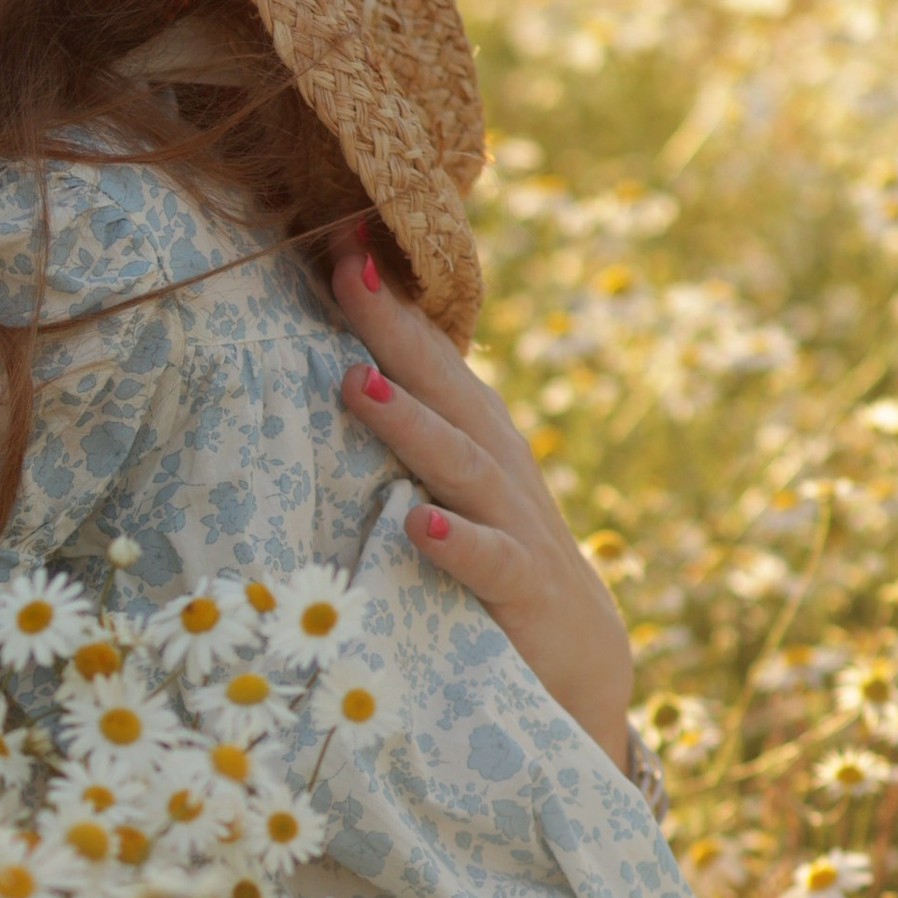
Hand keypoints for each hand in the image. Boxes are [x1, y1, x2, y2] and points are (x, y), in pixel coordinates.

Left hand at [329, 235, 634, 773]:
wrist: (581, 664)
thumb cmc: (491, 564)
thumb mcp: (447, 488)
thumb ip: (401, 437)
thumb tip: (317, 372)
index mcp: (475, 436)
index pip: (428, 356)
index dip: (388, 298)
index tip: (337, 233)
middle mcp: (498, 466)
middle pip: (445, 386)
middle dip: (395, 327)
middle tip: (345, 267)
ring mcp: (515, 527)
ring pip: (462, 465)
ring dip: (410, 424)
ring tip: (355, 384)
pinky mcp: (525, 594)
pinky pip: (491, 564)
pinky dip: (458, 543)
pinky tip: (419, 525)